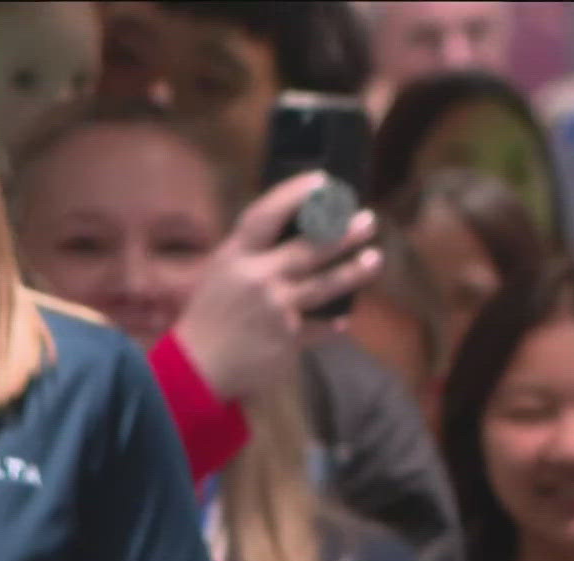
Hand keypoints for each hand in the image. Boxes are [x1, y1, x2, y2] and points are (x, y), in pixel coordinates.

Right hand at [174, 172, 381, 403]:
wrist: (198, 366)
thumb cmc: (213, 314)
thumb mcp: (224, 272)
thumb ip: (256, 253)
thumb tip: (301, 229)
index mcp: (236, 255)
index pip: (267, 214)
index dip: (295, 194)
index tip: (324, 181)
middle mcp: (256, 277)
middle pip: (308, 249)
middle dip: (342, 232)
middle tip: (368, 219)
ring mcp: (275, 309)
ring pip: (324, 286)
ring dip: (353, 271)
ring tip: (375, 258)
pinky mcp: (287, 339)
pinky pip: (321, 328)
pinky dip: (333, 325)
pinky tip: (344, 321)